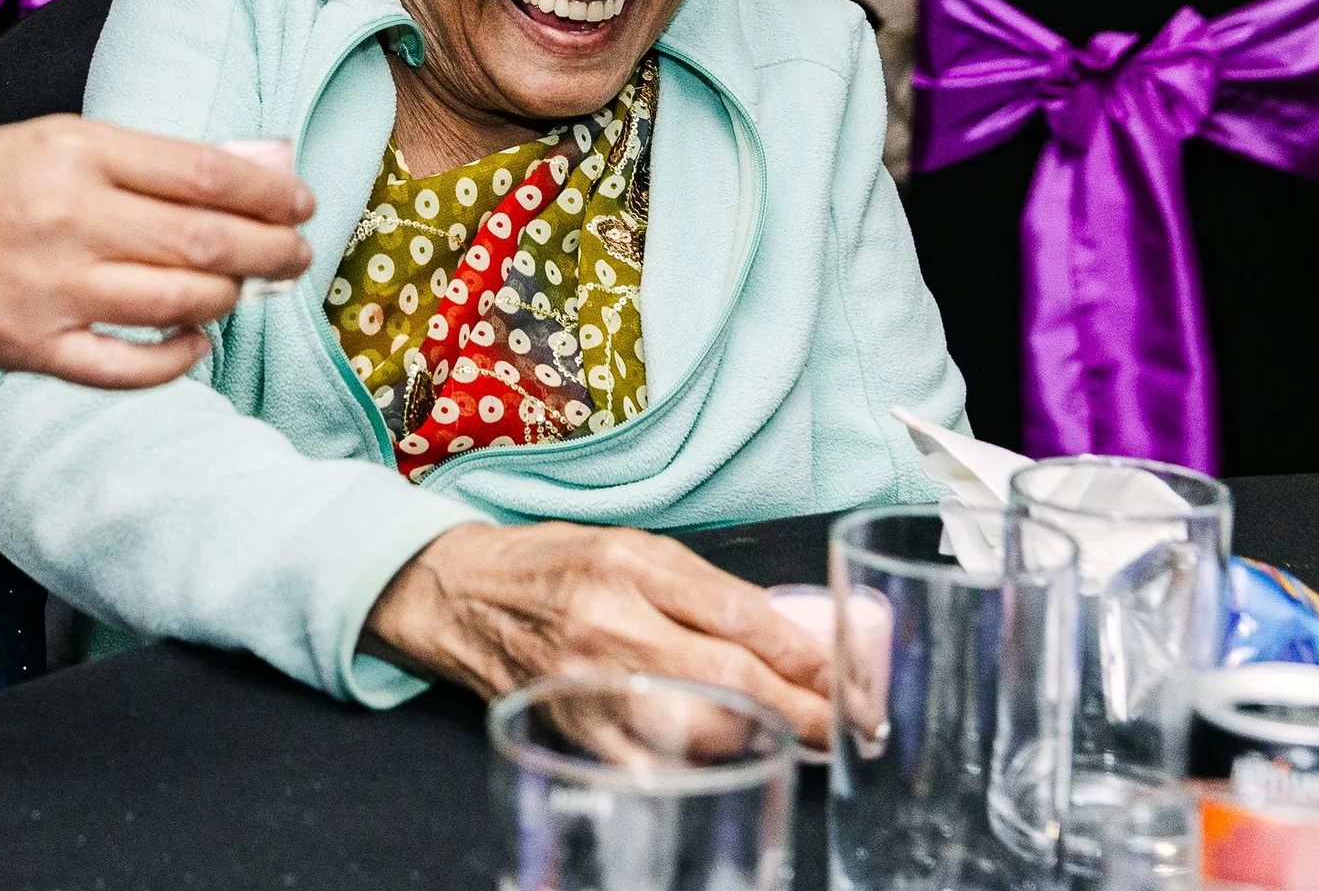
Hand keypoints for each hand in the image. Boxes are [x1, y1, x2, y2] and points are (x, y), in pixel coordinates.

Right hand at [0, 116, 315, 388]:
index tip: (302, 201)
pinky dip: (179, 356)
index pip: (202, 171)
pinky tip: (196, 337)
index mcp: (75, 150)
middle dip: (272, 249)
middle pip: (205, 239)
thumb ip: (160, 159)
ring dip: (232, 296)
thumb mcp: (60, 142)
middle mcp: (67, 216)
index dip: (269, 191)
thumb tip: (267, 165)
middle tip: (301, 252)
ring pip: (181, 300)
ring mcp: (50, 288)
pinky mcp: (33, 349)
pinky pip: (131, 367)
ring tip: (246, 287)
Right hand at [361, 521, 833, 747]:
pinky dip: (708, 770)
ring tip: (815, 745)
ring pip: (700, 734)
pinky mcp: (580, 737)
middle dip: (806, 710)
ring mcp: (593, 691)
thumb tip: (789, 636)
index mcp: (627, 569)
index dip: (806, 653)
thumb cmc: (554, 564)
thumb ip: (707, 588)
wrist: (464, 597)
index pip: (738, 616)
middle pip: (730, 682)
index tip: (851, 676)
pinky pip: (657, 768)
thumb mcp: (632, 547)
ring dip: (770, 743)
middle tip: (854, 724)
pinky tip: (742, 765)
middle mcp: (610, 630)